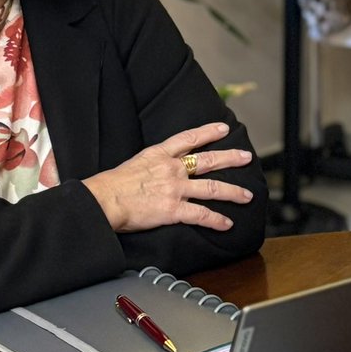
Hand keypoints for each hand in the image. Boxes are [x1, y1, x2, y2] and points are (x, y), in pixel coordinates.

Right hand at [83, 123, 254, 233]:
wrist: (103, 200)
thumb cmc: (110, 185)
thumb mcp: (133, 163)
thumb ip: (150, 165)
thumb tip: (154, 171)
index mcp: (159, 155)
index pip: (189, 138)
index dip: (208, 131)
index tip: (223, 128)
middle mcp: (172, 169)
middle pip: (208, 160)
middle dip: (230, 158)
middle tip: (246, 156)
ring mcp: (175, 189)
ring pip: (212, 188)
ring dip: (233, 192)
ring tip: (247, 195)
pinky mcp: (174, 210)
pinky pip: (201, 214)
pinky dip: (217, 220)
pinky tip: (227, 223)